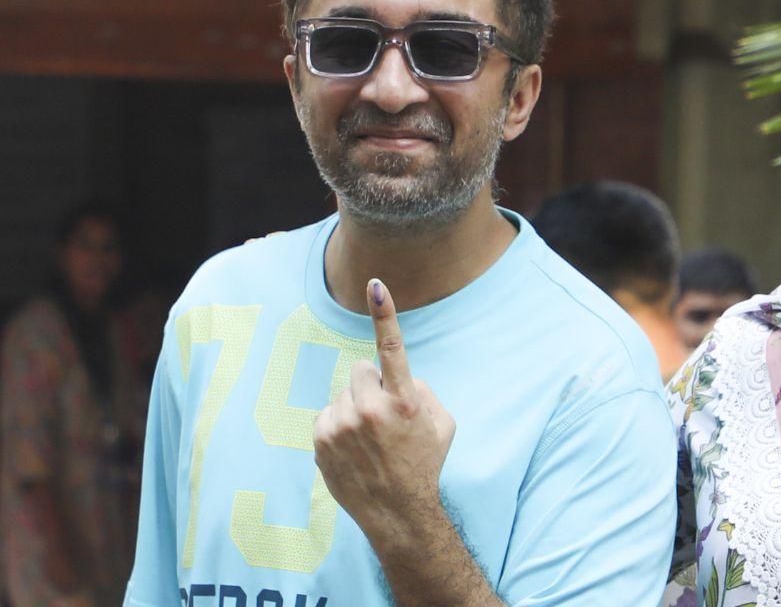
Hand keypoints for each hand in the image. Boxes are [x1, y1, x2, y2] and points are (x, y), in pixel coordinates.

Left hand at [314, 279, 455, 534]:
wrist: (397, 511)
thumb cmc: (424, 463)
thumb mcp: (442, 424)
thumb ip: (423, 390)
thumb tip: (398, 375)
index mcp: (405, 401)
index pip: (392, 348)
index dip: (384, 314)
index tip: (375, 285)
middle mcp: (371, 410)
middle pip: (361, 370)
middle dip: (371, 385)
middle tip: (384, 414)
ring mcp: (342, 425)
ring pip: (344, 393)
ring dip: (354, 407)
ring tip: (369, 439)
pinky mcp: (322, 439)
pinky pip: (328, 413)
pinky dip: (339, 425)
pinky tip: (353, 448)